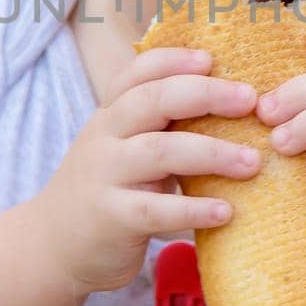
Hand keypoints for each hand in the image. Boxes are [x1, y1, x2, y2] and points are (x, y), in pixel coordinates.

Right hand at [34, 46, 260, 294]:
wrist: (52, 247)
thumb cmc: (105, 190)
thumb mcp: (119, 147)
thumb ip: (156, 125)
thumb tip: (226, 100)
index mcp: (110, 115)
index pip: (137, 73)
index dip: (173, 60)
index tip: (211, 58)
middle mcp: (105, 138)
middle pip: (153, 101)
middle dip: (206, 95)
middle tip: (250, 100)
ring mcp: (106, 177)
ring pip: (159, 152)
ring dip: (213, 153)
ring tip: (252, 162)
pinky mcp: (112, 219)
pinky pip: (156, 210)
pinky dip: (194, 209)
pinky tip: (226, 211)